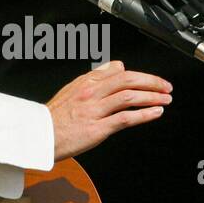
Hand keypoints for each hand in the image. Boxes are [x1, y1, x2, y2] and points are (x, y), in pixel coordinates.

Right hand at [46, 60, 171, 161]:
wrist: (37, 136)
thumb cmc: (53, 118)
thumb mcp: (73, 89)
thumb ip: (96, 77)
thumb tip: (117, 66)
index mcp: (86, 83)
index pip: (119, 72)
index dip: (141, 75)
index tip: (153, 80)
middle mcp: (91, 93)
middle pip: (128, 80)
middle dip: (151, 82)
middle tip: (166, 87)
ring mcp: (94, 110)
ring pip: (129, 97)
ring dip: (152, 97)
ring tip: (165, 99)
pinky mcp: (97, 128)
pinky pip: (125, 118)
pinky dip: (143, 114)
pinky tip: (155, 112)